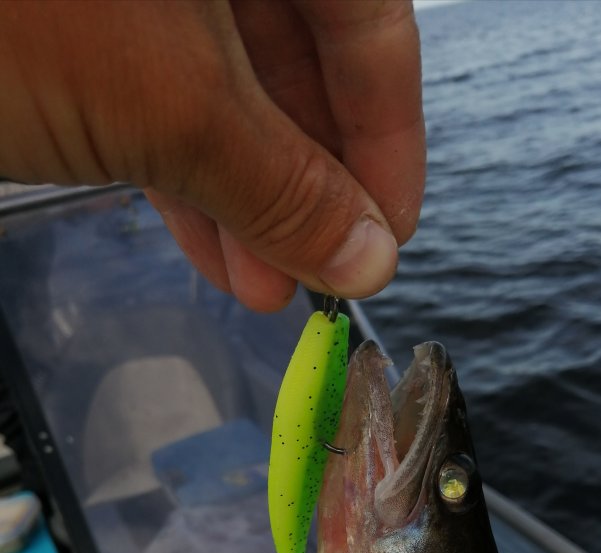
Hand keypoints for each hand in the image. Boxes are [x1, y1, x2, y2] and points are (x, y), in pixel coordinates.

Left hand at [0, 0, 424, 310]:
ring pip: (226, 87)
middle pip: (297, 55)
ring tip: (268, 288)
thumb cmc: (10, 19)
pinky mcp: (85, 26)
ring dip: (252, 196)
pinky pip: (160, 97)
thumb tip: (366, 256)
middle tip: (323, 275)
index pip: (366, 14)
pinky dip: (188, 176)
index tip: (388, 233)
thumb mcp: (170, 104)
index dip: (387, 133)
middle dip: (313, 181)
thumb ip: (283, 184)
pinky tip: (214, 248)